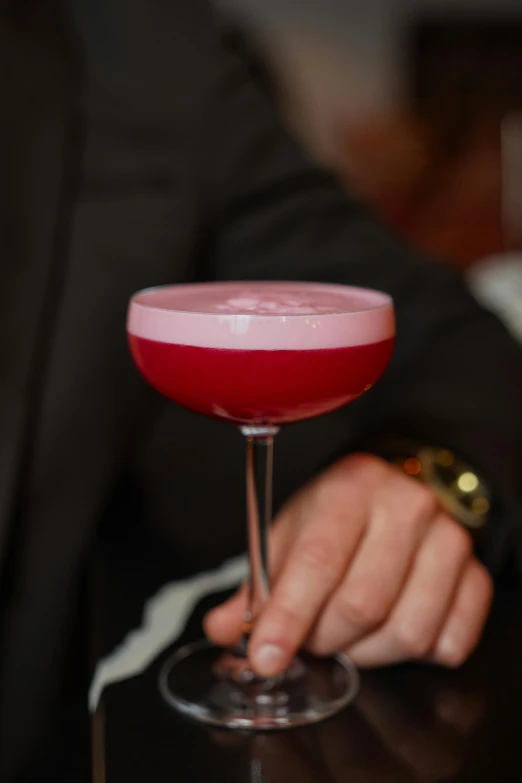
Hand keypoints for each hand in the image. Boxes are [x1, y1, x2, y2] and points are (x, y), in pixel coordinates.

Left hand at [205, 454, 492, 676]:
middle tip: (311, 636)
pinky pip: (448, 643)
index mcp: (350, 488)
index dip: (289, 616)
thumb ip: (257, 585)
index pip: (318, 560)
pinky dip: (415, 654)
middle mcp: (405, 506)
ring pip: (406, 631)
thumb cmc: (338, 516)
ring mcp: (448, 539)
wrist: (397, 492)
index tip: (266, 656)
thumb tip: (223, 629)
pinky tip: (392, 626)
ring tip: (350, 633)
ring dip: (367, 652)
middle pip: (362, 604)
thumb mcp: (290, 533)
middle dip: (325, 638)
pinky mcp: (476, 575)